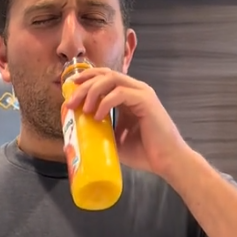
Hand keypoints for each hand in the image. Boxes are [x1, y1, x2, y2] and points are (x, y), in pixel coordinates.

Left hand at [66, 67, 189, 178]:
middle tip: (70, 100)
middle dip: (84, 84)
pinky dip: (106, 102)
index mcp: (128, 96)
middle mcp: (136, 90)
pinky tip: (98, 116)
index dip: (86, 81)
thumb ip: (102, 132)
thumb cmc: (145, 153)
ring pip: (112, 79)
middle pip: (105, 74)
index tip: (69, 92)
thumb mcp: (116, 140)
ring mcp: (142, 93)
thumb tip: (79, 134)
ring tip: (84, 108)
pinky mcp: (146, 101)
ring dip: (93, 91)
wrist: (167, 162)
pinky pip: (120, 93)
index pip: (104, 78)